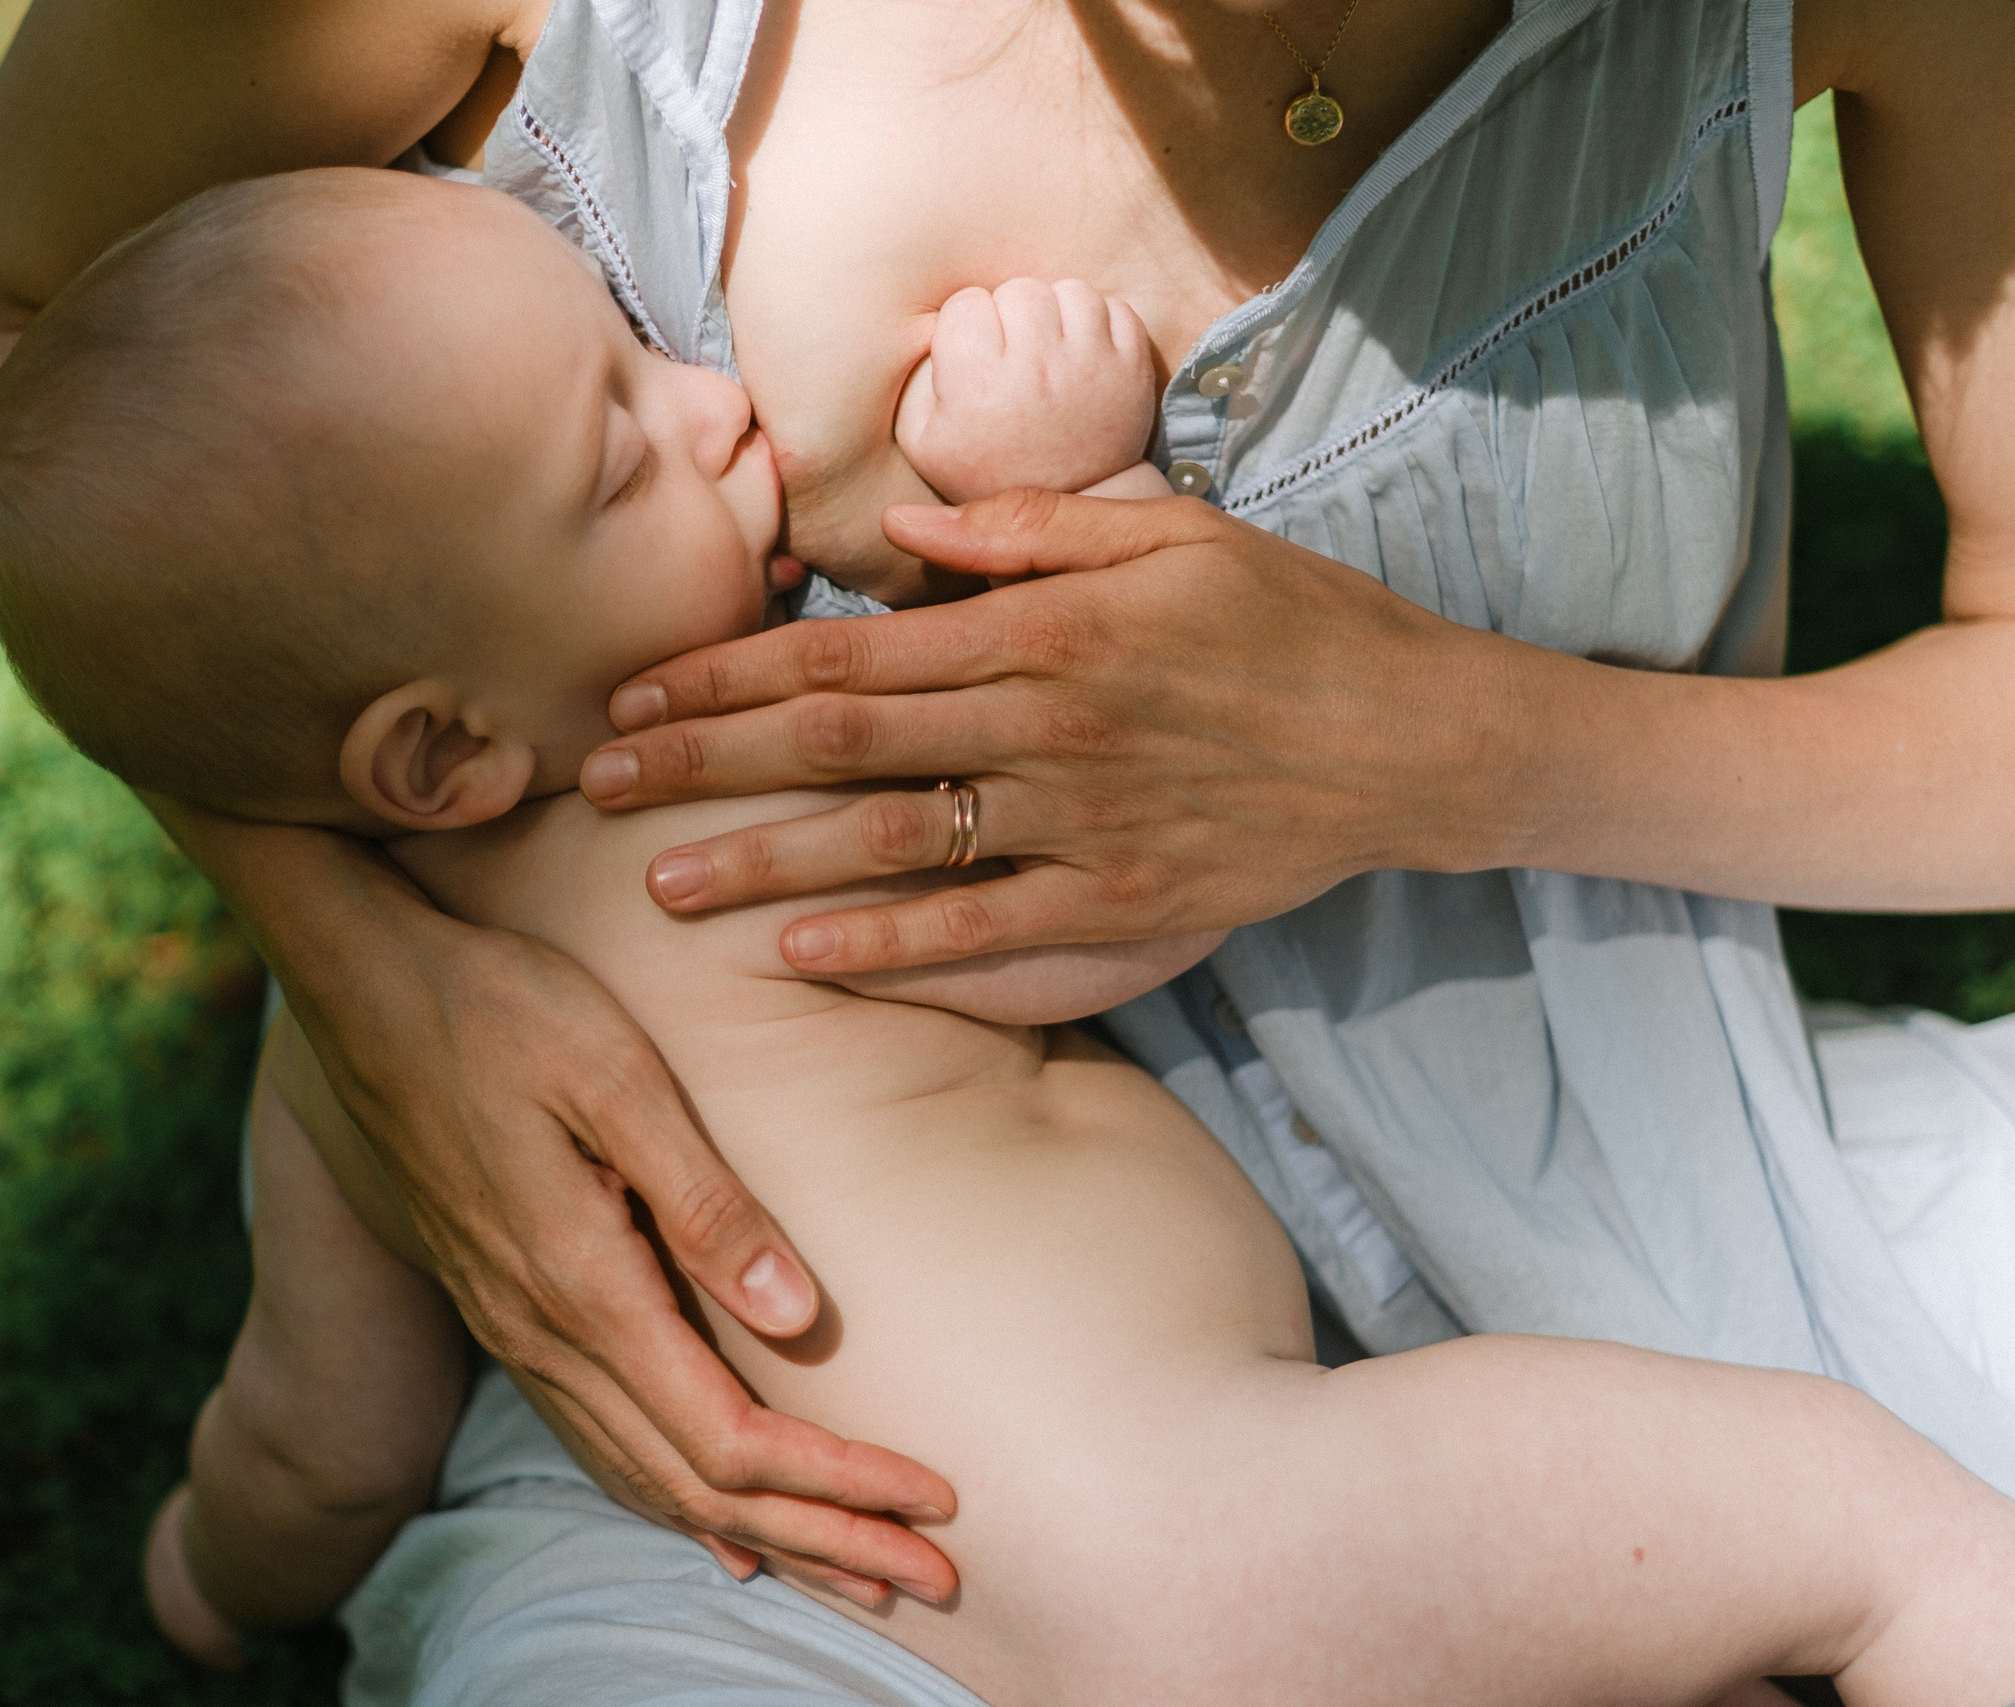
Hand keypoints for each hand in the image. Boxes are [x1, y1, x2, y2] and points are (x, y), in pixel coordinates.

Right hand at [150, 810, 960, 1604]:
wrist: (366, 991)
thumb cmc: (504, 1009)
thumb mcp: (616, 1078)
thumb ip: (708, 1203)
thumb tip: (800, 1318)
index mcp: (583, 1285)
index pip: (729, 1440)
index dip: (836, 1485)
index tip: (931, 1500)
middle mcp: (544, 1334)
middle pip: (697, 1490)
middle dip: (821, 1542)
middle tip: (931, 1576)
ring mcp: (518, 1332)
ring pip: (647, 1481)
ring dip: (760, 1537)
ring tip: (852, 1573)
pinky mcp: (508, 1312)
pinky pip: (600, 1446)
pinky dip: (675, 1502)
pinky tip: (719, 1529)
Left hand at [577, 491, 1528, 972]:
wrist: (1418, 738)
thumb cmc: (1292, 621)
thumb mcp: (1171, 536)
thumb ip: (1032, 532)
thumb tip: (903, 532)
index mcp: (1044, 628)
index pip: (846, 653)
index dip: (727, 678)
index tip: (636, 695)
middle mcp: (1046, 725)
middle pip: (839, 746)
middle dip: (704, 766)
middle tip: (596, 787)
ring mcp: (1082, 823)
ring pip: (892, 845)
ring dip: (767, 865)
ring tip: (662, 885)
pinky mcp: (1124, 902)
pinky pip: (987, 933)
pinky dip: (891, 946)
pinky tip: (802, 957)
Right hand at [893, 279, 1157, 502]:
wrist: (1067, 503)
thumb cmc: (985, 469)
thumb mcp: (921, 440)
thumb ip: (914, 379)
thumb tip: (931, 325)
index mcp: (979, 385)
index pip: (966, 303)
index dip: (965, 324)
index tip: (973, 354)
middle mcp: (1037, 368)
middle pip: (1018, 291)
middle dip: (1009, 313)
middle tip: (1011, 351)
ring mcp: (1091, 366)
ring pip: (1069, 291)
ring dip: (1056, 312)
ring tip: (1048, 347)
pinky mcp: (1132, 368)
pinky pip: (1114, 308)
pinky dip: (1098, 322)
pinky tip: (1082, 351)